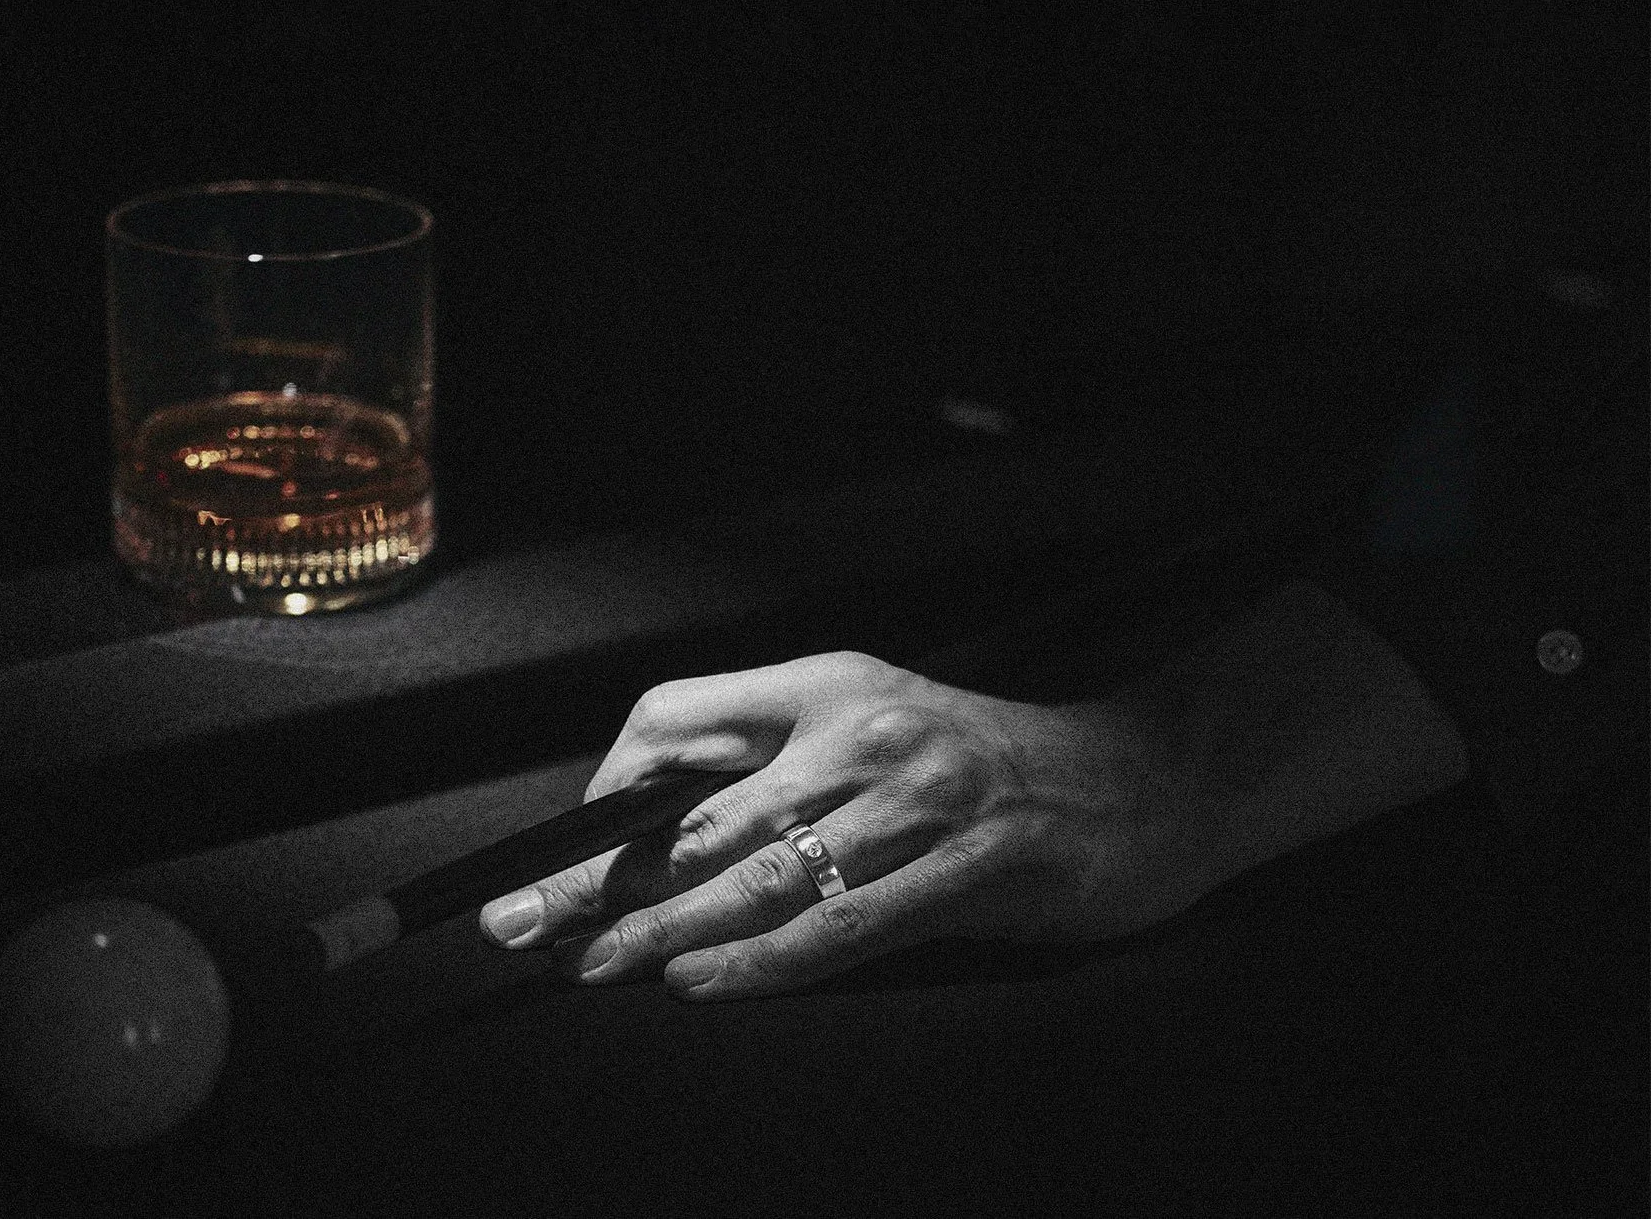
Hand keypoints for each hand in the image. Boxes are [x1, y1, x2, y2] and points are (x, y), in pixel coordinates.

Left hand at [477, 650, 1222, 1000]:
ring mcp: (916, 797)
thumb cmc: (983, 769)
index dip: (606, 788)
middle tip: (528, 926)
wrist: (1137, 782)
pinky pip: (841, 926)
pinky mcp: (967, 867)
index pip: (679, 716)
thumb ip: (775, 765)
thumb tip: (646, 835)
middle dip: (601, 875)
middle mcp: (862, 727)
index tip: (562, 853)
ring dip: (660, 929)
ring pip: (757, 873)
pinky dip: (759, 962)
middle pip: (698, 807)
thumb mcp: (872, 732)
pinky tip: (699, 984)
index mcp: (828, 681)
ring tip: (592, 965)